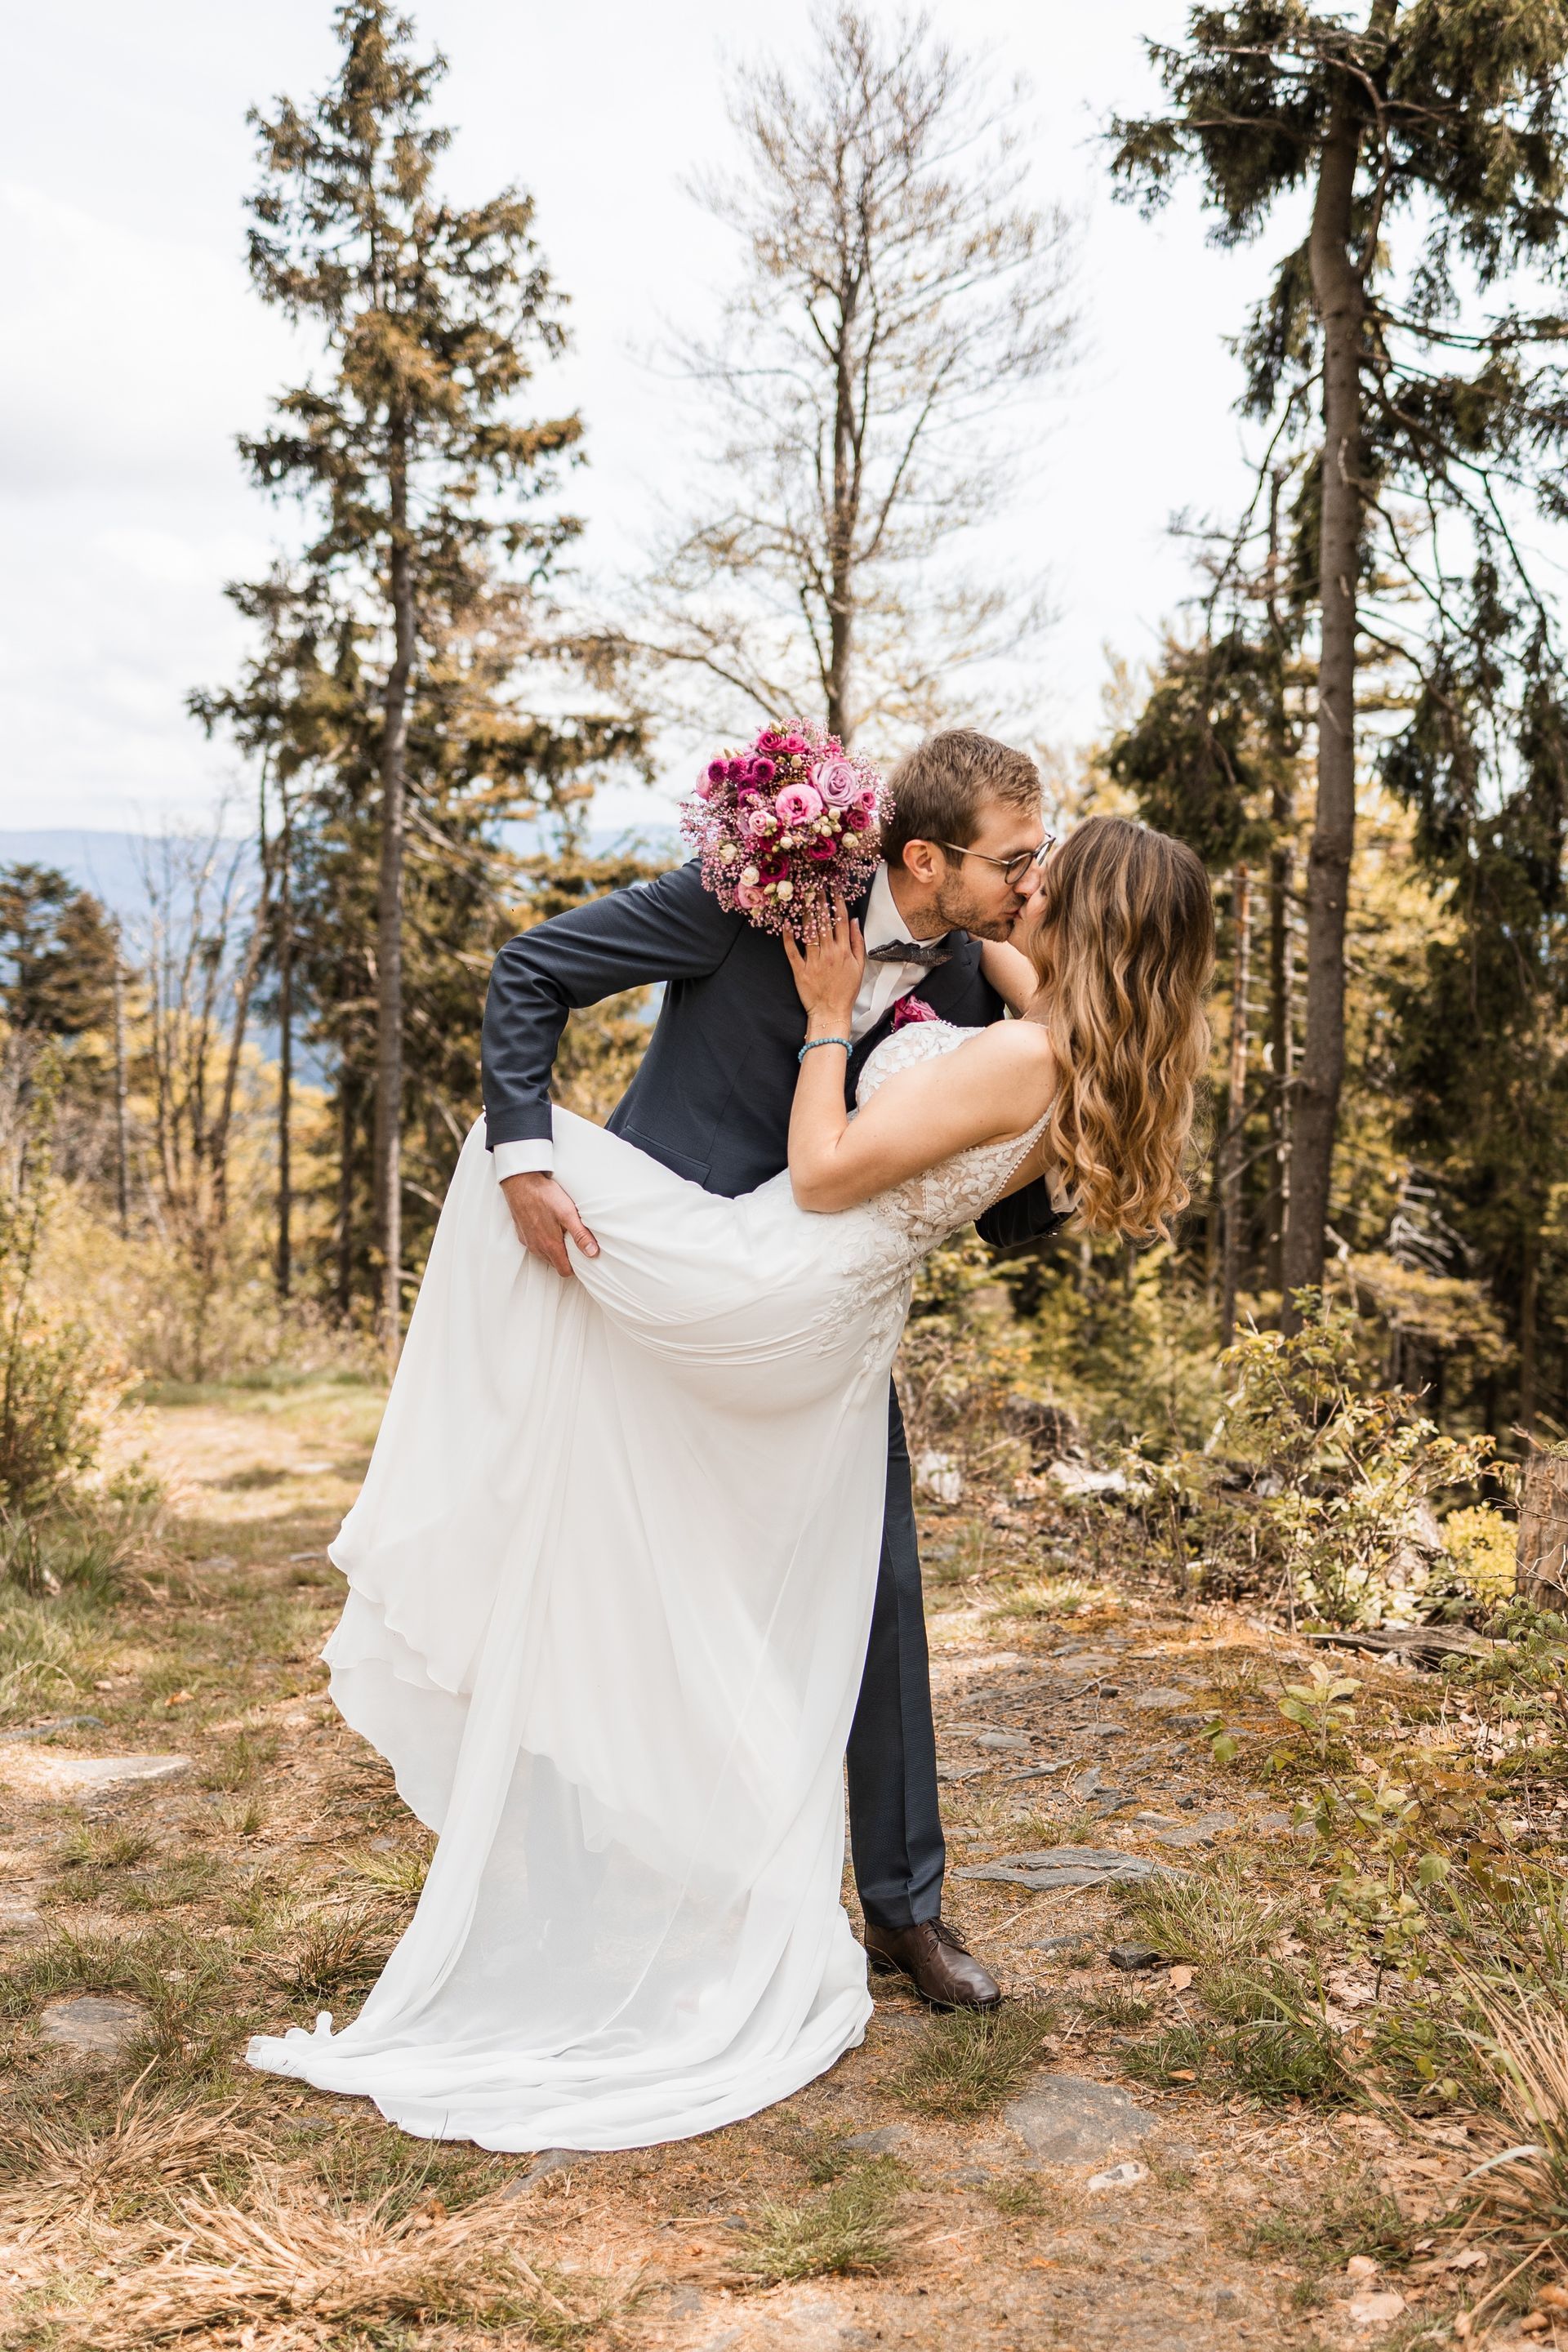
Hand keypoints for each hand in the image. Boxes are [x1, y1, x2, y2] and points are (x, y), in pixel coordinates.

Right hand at [500, 1171, 597, 1276]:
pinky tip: (548, 1226)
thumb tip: (592, 1253)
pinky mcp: (522, 1234)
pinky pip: (535, 1245)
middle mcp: (537, 1247)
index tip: (582, 1257)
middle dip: (565, 1258)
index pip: (564, 1271)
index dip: (575, 1267)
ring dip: (554, 1249)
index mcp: (550, 1245)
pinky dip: (543, 1241)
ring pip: (544, 1255)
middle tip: (574, 1241)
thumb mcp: (568, 1214)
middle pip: (555, 1264)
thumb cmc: (545, 1196)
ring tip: (562, 1232)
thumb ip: (580, 1235)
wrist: (521, 1183)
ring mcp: (528, 1241)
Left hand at [783, 896, 864, 1029]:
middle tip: (815, 885)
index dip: (837, 902)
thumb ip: (857, 942)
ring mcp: (813, 961)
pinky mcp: (799, 970)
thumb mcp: (860, 966)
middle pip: (823, 922)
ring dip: (805, 912)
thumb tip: (854, 920)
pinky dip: (788, 937)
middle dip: (819, 901)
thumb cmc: (846, 990)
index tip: (833, 888)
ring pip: (808, 932)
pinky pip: (792, 951)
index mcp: (843, 951)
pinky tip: (785, 923)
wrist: (831, 1012)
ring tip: (802, 896)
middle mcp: (828, 953)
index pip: (840, 920)